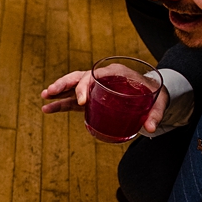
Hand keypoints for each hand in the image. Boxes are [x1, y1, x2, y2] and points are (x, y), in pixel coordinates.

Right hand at [39, 65, 168, 132]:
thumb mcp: (157, 102)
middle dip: (64, 85)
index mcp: (115, 73)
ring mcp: (94, 88)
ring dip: (58, 91)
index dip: (85, 86)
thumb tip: (151, 128)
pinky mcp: (91, 98)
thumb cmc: (154, 94)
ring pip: (72, 86)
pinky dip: (60, 103)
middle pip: (79, 78)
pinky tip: (47, 109)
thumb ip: (154, 114)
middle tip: (51, 92)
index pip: (94, 75)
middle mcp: (101, 77)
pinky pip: (72, 100)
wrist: (152, 93)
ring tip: (44, 96)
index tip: (81, 102)